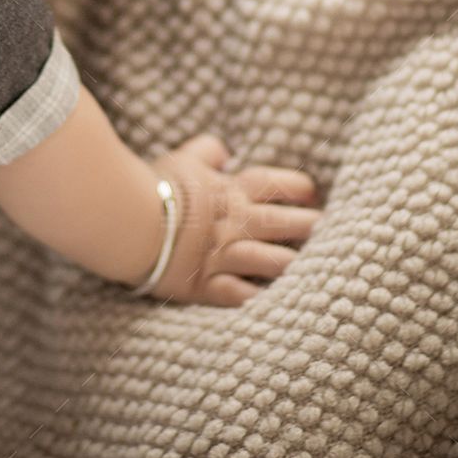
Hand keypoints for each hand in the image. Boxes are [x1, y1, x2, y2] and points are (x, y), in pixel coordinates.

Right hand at [133, 134, 322, 305]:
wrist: (127, 216)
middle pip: (279, 222)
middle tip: (330, 231)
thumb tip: (223, 149)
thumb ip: (205, 152)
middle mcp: (231, 223)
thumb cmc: (153, 186)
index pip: (269, 184)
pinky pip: (238, 295)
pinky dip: (259, 301)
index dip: (294, 186)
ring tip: (319, 270)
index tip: (312, 192)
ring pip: (267, 260)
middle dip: (306, 226)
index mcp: (227, 191)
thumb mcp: (181, 160)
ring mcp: (220, 255)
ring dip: (292, 264)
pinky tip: (280, 308)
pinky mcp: (204, 284)